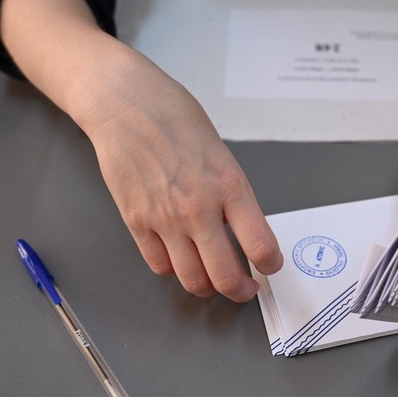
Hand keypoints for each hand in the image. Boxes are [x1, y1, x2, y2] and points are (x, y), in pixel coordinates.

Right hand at [80, 52, 282, 301]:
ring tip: (214, 280)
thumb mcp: (222, 154)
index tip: (270, 266)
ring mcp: (165, 219)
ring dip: (208, 287)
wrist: (127, 105)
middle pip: (225, 276)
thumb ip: (232, 196)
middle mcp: (199, 208)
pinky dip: (175, 270)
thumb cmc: (176, 119)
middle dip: (241, 290)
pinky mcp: (136, 222)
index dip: (270, 265)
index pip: (260, 245)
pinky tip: (182, 260)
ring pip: (192, 280)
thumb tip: (241, 231)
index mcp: (229, 186)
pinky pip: (159, 265)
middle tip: (246, 288)